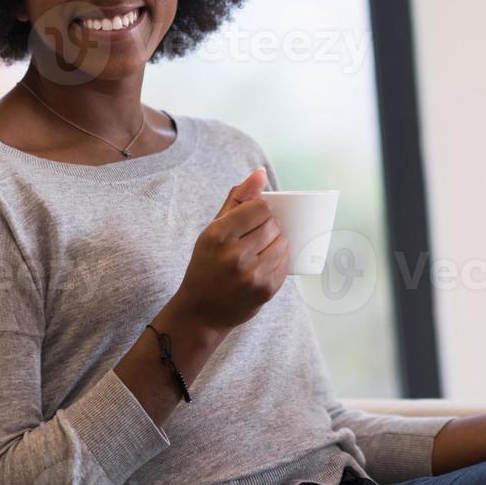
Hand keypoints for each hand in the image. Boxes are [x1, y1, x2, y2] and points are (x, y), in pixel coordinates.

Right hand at [169, 168, 289, 332]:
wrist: (201, 312)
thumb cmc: (207, 265)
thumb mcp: (213, 229)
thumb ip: (237, 198)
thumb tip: (261, 173)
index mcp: (218, 235)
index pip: (260, 207)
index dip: (261, 211)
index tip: (253, 219)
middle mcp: (234, 255)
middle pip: (273, 224)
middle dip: (269, 227)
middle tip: (255, 238)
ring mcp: (251, 275)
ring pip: (283, 243)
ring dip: (276, 243)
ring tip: (259, 252)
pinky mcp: (265, 290)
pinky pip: (285, 263)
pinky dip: (279, 261)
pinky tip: (263, 265)